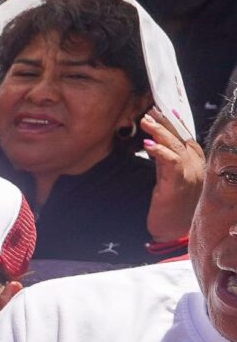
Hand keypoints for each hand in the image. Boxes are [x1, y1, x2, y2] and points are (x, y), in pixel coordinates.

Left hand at [146, 108, 205, 245]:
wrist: (174, 231)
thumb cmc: (171, 206)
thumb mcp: (168, 179)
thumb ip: (164, 161)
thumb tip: (154, 142)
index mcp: (195, 164)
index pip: (185, 137)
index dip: (173, 123)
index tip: (160, 110)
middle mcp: (196, 167)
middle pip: (181, 138)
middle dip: (166, 122)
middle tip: (150, 110)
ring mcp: (189, 175)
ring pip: (176, 146)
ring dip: (160, 132)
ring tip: (146, 120)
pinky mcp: (177, 185)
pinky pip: (171, 162)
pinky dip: (160, 151)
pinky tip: (147, 144)